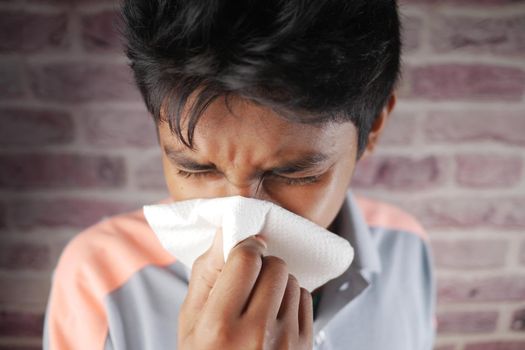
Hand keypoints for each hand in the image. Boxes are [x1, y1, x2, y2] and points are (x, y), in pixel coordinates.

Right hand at [178, 229, 312, 348]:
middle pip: (275, 266)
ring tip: (259, 303)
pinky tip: (273, 316)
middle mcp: (258, 335)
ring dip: (276, 283)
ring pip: (292, 280)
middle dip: (261, 266)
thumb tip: (226, 231)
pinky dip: (290, 300)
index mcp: (220, 327)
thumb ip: (206, 273)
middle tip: (247, 281)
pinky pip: (305, 299)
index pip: (247, 260)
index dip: (244, 248)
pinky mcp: (306, 347)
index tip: (241, 253)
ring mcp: (287, 344)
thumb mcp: (191, 320)